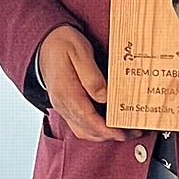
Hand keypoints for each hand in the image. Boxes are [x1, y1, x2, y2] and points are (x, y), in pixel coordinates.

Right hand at [38, 25, 142, 142]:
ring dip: (103, 135)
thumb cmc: (63, 44)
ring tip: (125, 131)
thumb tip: (104, 97)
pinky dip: (95, 129)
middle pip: (87, 129)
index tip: (123, 133)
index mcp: (66, 92)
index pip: (88, 119)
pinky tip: (109, 124)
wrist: (46, 43)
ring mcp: (62, 106)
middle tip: (132, 133)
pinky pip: (80, 124)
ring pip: (83, 130)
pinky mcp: (65, 105)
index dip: (107, 129)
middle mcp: (62, 103)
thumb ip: (92, 75)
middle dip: (110, 135)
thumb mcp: (80, 52)